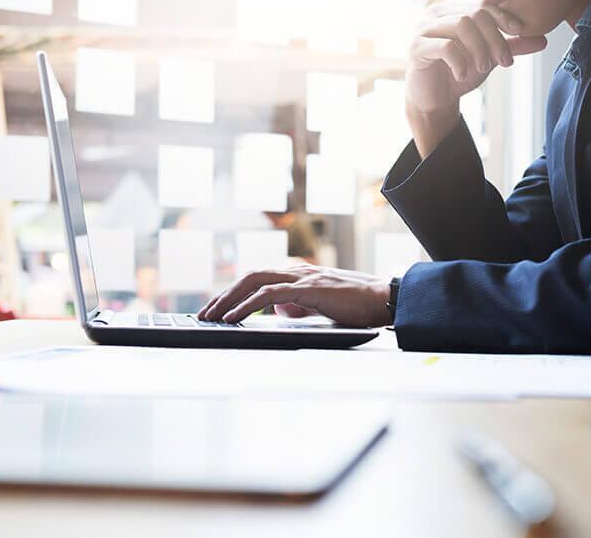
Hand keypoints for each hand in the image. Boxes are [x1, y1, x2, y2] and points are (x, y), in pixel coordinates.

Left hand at [197, 265, 392, 327]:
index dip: (234, 292)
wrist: (385, 300)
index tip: (217, 308)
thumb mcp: (321, 306)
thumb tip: (279, 311)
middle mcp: (298, 272)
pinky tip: (235, 317)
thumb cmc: (359, 306)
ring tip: (213, 316)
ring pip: (255, 281)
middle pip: (250, 276)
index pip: (258, 279)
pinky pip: (270, 294)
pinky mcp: (310, 289)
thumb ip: (299, 305)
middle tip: (205, 313)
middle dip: (224, 294)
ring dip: (229, 299)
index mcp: (299, 276)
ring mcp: (303, 278)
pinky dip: (248, 305)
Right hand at [406, 0, 547, 155]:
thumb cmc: (458, 74)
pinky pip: (444, 46)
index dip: (503, 17)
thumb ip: (511, 47)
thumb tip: (543, 40)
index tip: (518, 33)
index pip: (483, 4)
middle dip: (494, 38)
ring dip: (479, 49)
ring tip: (484, 68)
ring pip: (461, 25)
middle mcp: (436, 14)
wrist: (434, 101)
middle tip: (504, 61)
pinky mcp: (416, 48)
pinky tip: (462, 75)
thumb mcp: (489, 58)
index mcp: (453, 10)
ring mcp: (423, 29)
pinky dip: (459, 62)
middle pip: (475, 14)